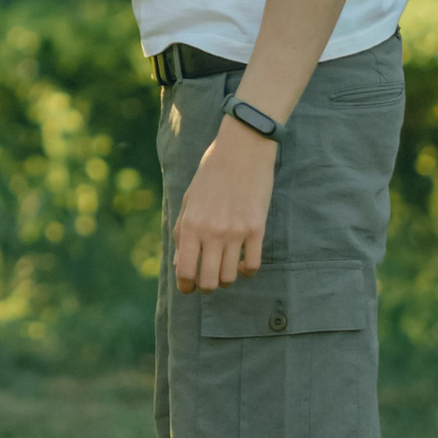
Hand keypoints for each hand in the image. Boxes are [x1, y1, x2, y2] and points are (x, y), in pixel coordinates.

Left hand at [173, 121, 275, 293]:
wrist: (242, 150)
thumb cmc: (211, 173)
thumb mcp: (189, 201)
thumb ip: (183, 234)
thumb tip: (180, 264)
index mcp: (191, 225)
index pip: (185, 271)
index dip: (185, 286)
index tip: (188, 287)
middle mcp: (212, 233)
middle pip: (208, 282)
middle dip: (206, 287)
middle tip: (208, 281)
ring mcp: (236, 232)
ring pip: (230, 277)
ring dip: (227, 278)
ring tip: (226, 267)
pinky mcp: (257, 229)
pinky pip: (252, 265)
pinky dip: (247, 270)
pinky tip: (243, 260)